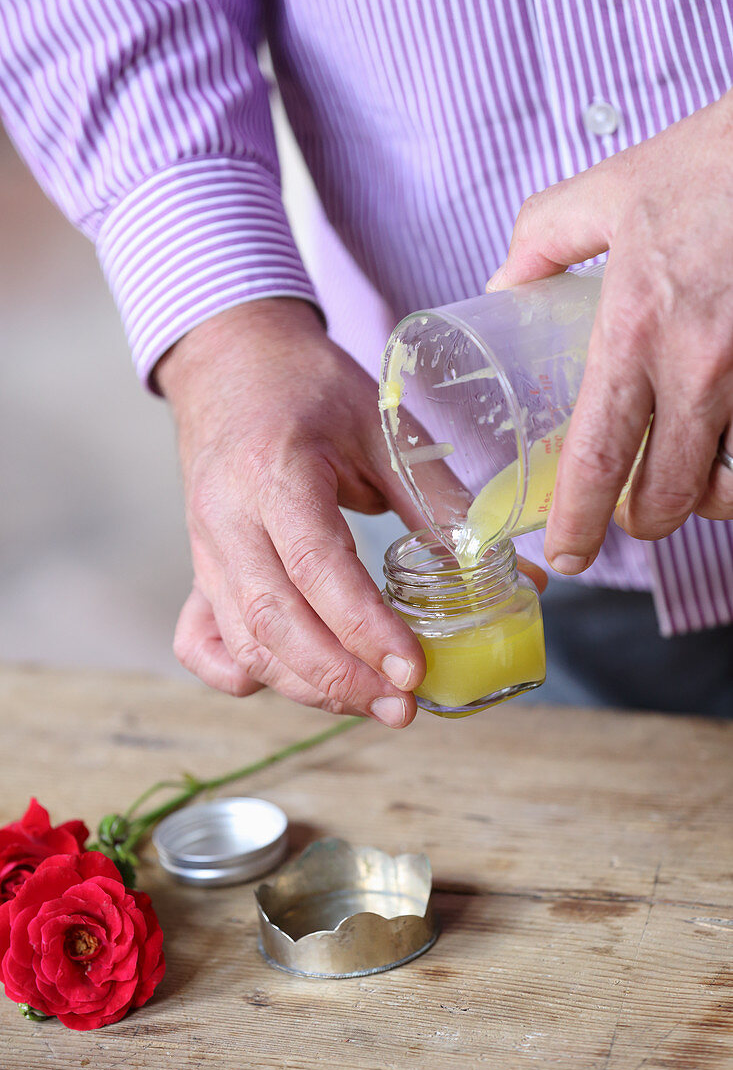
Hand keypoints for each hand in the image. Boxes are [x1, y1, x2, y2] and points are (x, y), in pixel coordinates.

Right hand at [156, 297, 432, 725]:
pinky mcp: (198, 567)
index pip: (315, 567)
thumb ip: (436, 500)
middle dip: (342, 679)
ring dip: (308, 686)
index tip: (413, 672)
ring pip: (244, 642)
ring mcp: (204, 548)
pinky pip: (201, 641)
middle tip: (404, 708)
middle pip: (274, 621)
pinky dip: (241, 674)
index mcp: (274, 471)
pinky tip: (289, 683)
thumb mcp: (381, 426)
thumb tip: (507, 570)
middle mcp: (227, 518)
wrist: (231, 361)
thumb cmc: (309, 388)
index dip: (364, 628)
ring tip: (372, 704)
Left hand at [488, 89, 732, 574]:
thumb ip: (542, 239)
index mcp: (635, 330)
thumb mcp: (607, 190)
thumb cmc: (711, 161)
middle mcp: (699, 367)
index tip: (566, 554)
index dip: (578, 521)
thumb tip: (502, 285)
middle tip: (624, 515)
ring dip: (700, 500)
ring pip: (728, 487)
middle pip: (667, 496)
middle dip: (640, 522)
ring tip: (681, 482)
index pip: (597, 458)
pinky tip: (727, 448)